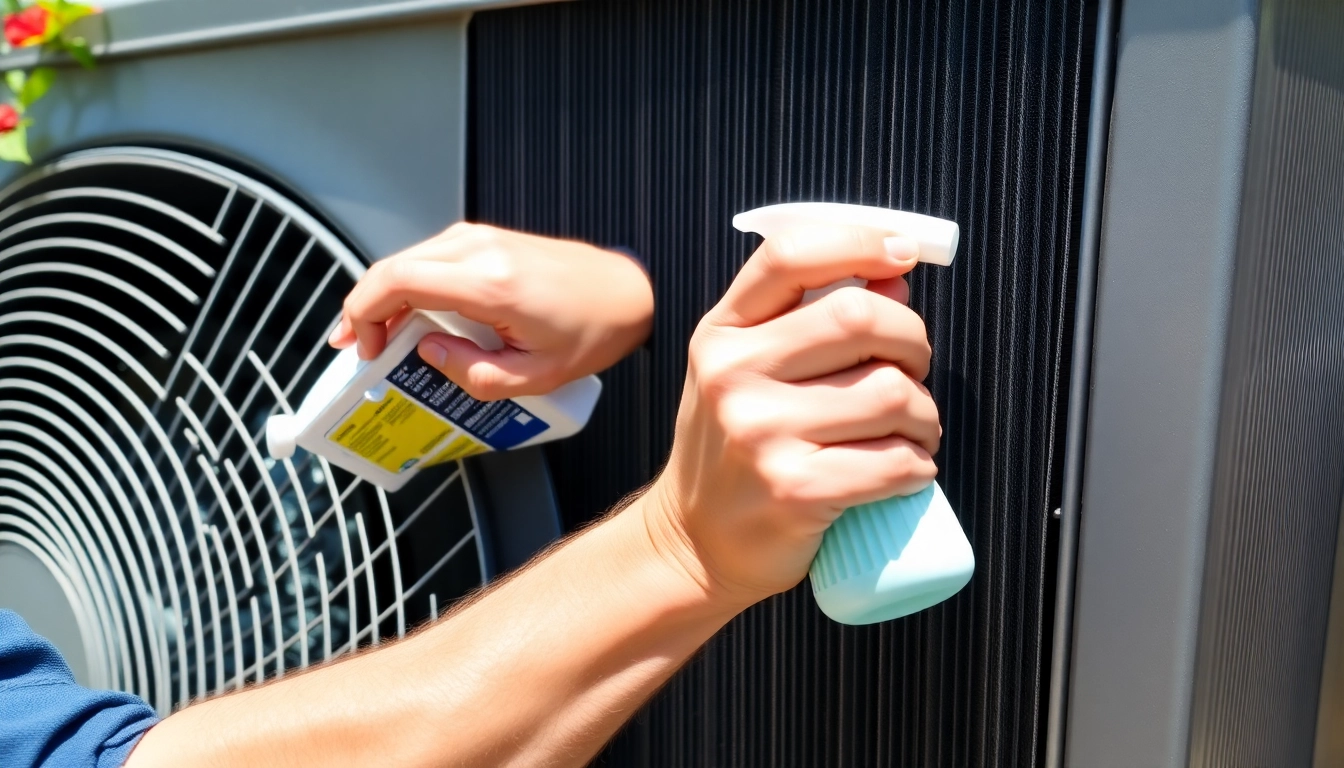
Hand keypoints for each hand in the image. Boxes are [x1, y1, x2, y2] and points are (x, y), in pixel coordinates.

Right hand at [330, 223, 653, 398]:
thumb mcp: (535, 375)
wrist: (630, 292)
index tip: (363, 349)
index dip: (364, 314)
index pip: (397, 281)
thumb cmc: (593, 329)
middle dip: (364, 309)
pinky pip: (431, 258)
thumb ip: (473, 374)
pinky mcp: (488, 239)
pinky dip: (409, 284)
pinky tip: (409, 315)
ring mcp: (483, 238)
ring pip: (408, 259)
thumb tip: (428, 355)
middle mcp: (480, 249)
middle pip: (393, 267)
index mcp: (489, 282)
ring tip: (378, 337)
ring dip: (385, 297)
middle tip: (357, 349)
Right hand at [643, 225, 941, 608]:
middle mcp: (732, 374)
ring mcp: (761, 432)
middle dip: (912, 341)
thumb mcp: (748, 370)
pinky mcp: (796, 489)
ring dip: (924, 414)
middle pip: (860, 317)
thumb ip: (810, 316)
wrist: (693, 542)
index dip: (859, 241)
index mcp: (722, 333)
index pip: (791, 255)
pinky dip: (919, 466)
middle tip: (913, 370)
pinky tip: (906, 471)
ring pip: (891, 392)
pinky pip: (896, 460)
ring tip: (910, 430)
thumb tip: (895, 276)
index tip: (903, 252)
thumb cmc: (733, 449)